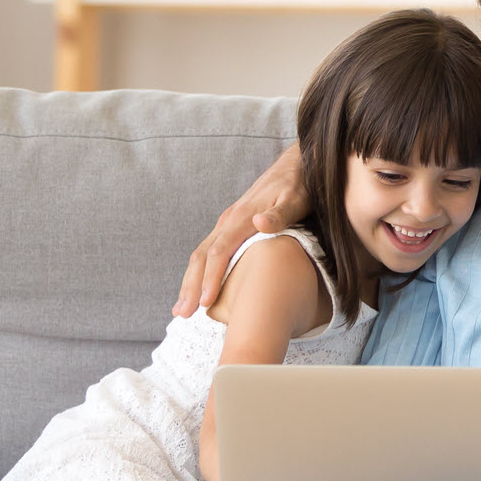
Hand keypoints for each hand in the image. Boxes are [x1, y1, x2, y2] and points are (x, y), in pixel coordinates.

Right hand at [174, 146, 308, 316]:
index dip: (211, 277)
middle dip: (190, 286)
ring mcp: (227, 223)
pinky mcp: (231, 226)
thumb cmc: (299, 186)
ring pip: (201, 255)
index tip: (204, 302)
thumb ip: (280, 213)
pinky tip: (197, 288)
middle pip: (202, 256)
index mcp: (242, 217)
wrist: (294, 166)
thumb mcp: (296, 199)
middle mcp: (229, 221)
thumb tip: (260, 223)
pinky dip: (198, 272)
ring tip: (181, 308)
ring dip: (189, 281)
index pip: (219, 251)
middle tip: (182, 314)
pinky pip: (209, 252)